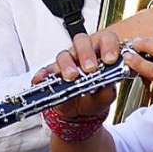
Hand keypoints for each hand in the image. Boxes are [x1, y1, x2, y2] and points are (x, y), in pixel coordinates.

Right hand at [36, 7, 152, 120]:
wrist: (80, 112)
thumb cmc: (95, 97)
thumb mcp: (106, 96)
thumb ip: (109, 90)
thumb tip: (109, 83)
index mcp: (100, 53)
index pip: (105, 39)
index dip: (109, 46)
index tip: (110, 59)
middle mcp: (82, 54)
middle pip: (82, 41)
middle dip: (86, 53)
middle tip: (90, 68)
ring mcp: (66, 62)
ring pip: (63, 55)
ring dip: (66, 64)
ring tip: (71, 76)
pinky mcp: (52, 73)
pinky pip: (45, 70)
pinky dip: (43, 74)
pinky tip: (42, 79)